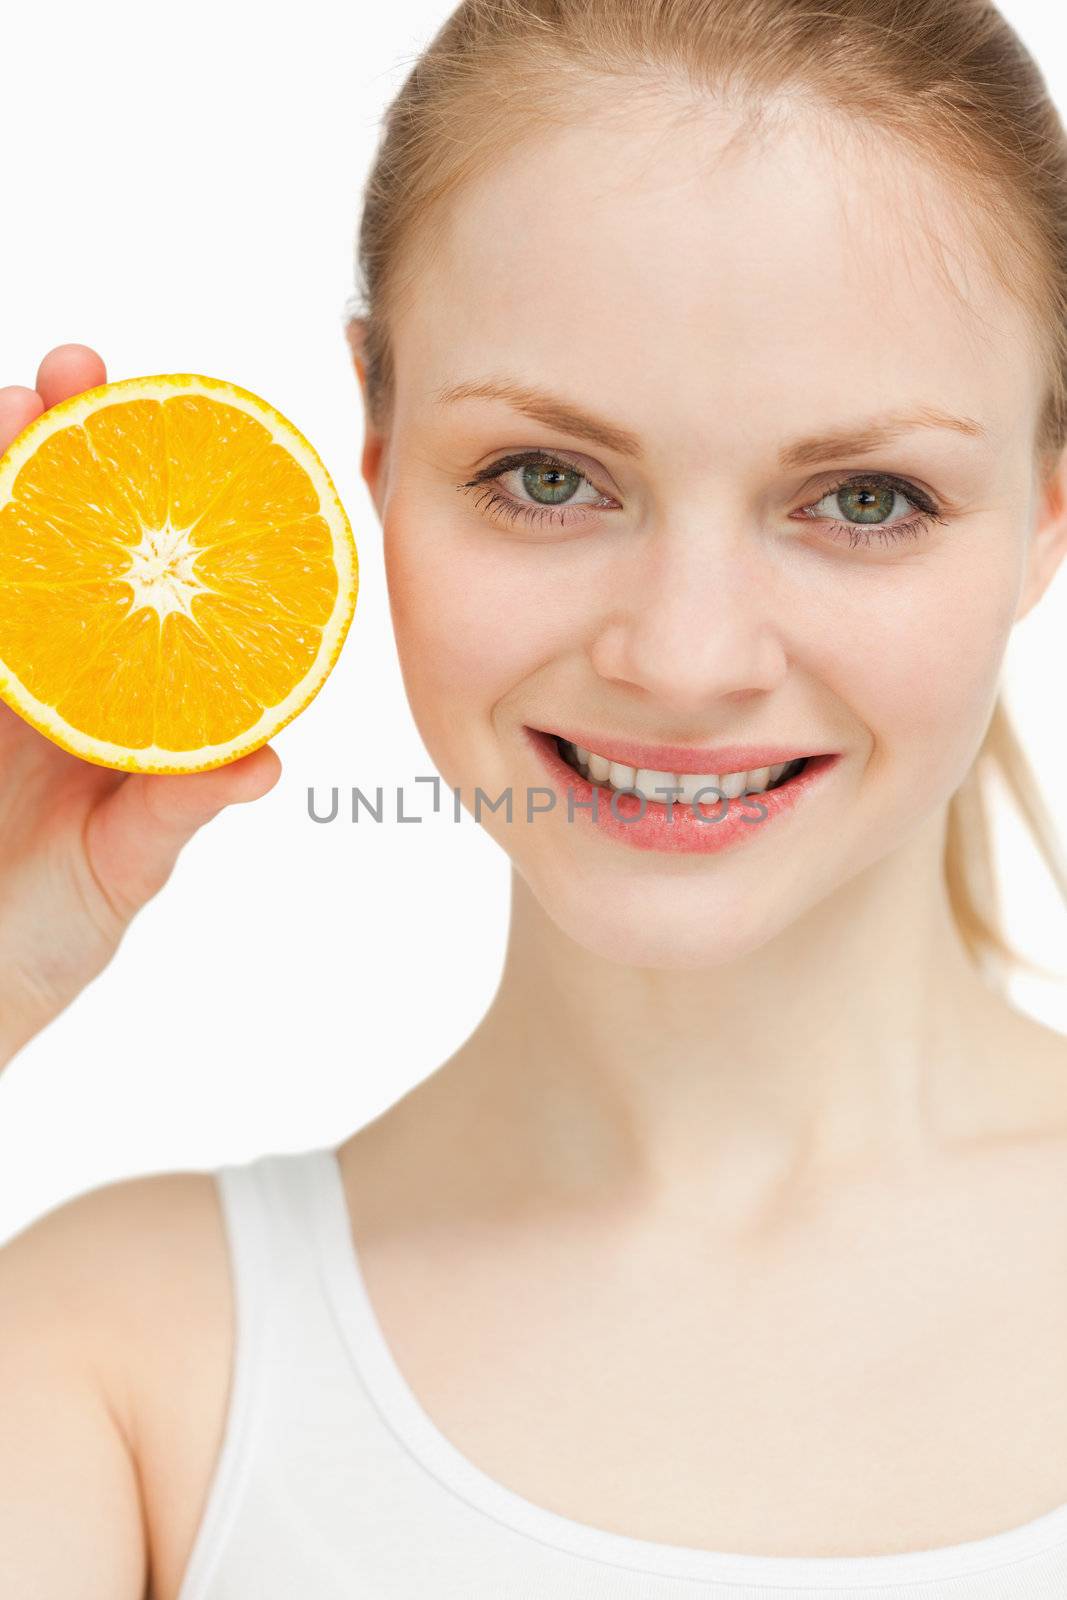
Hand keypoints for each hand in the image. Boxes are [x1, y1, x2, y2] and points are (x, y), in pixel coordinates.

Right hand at [0, 344, 280, 1065]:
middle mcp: (24, 666)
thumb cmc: (39, 938)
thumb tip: (267, 763)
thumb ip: (177, 810)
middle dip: (51, 444)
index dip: (136, 503)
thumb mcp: (122, 868)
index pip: (114, 576)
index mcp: (89, 694)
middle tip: (74, 374)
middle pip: (35, 530)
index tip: (176, 431)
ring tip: (18, 403)